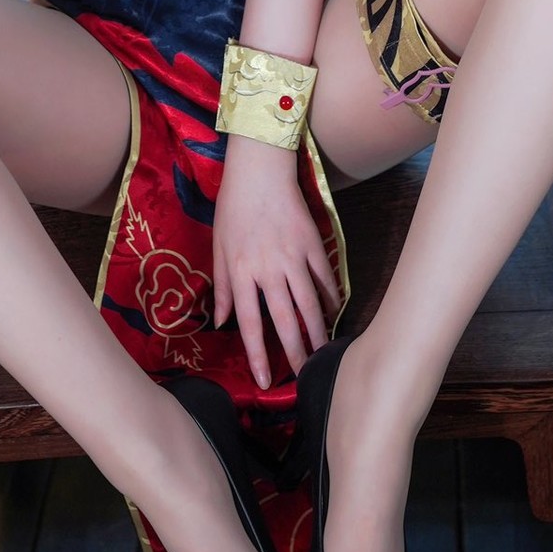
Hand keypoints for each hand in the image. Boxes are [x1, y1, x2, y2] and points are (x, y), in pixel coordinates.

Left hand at [212, 137, 341, 388]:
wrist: (259, 170)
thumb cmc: (233, 208)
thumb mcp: (218, 246)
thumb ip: (223, 287)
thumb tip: (221, 322)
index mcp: (242, 271)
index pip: (249, 323)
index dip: (258, 355)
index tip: (265, 382)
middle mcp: (269, 268)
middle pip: (285, 319)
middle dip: (296, 352)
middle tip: (304, 377)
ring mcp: (294, 256)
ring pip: (310, 303)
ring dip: (318, 332)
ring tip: (324, 354)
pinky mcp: (313, 243)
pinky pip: (324, 277)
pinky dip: (330, 297)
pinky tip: (334, 312)